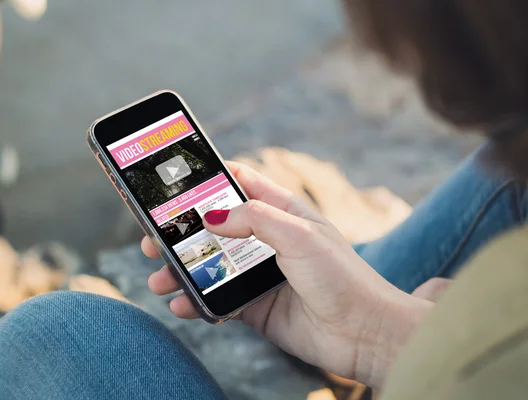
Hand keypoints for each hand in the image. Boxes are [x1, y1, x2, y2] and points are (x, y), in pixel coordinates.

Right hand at [143, 162, 433, 387]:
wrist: (363, 333)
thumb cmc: (343, 277)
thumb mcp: (300, 235)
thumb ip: (255, 219)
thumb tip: (212, 217)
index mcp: (283, 212)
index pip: (240, 184)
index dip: (208, 179)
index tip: (173, 180)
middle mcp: (268, 240)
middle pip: (215, 226)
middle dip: (182, 231)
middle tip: (153, 237)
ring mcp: (260, 274)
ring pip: (211, 265)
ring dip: (182, 270)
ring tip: (159, 277)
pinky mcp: (255, 306)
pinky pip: (217, 300)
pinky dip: (196, 302)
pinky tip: (182, 304)